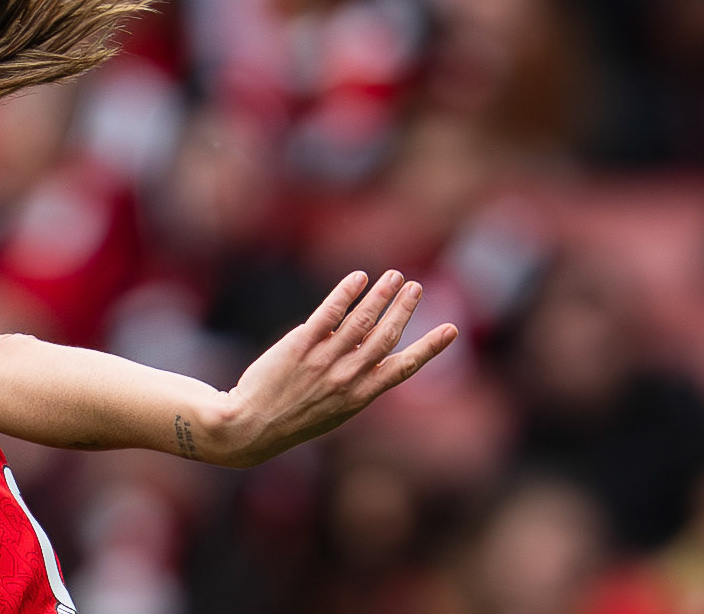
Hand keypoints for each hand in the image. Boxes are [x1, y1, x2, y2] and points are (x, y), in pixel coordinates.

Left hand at [209, 270, 457, 467]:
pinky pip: (328, 314)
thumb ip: (354, 380)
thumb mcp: (334, 410)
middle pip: (385, 337)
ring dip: (381, 295)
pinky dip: (346, 293)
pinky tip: (358, 277)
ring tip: (394, 276)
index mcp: (360, 396)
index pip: (404, 368)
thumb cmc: (293, 418)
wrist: (251, 427)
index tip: (451, 330)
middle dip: (404, 309)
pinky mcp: (300, 346)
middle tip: (415, 286)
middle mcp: (347, 378)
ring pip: (361, 321)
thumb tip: (364, 341)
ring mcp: (324, 361)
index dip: (430, 347)